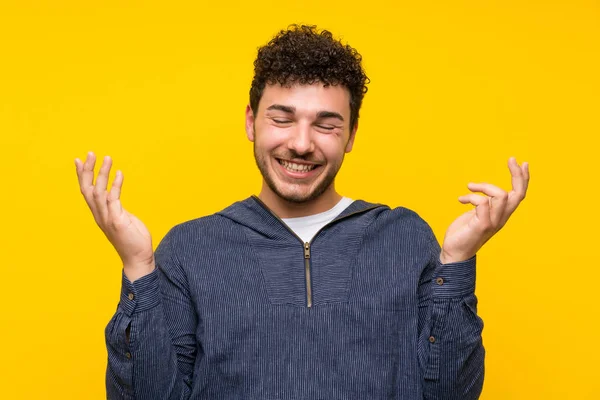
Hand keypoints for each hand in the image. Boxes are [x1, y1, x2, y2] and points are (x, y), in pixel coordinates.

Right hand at [75, 152, 154, 280]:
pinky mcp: (117, 221)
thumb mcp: (122, 219)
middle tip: (91, 153)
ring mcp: (108, 218)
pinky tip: (119, 173)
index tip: (80, 160)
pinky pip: (114, 199)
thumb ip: (116, 208)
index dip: (83, 176)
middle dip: (88, 170)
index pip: (87, 192)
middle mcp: (100, 215)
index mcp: (100, 214)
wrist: (138, 259)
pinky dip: (116, 185)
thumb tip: (115, 198)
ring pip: (99, 192)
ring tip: (107, 158)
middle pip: (88, 189)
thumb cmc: (132, 239)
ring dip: (102, 174)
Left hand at [440, 157, 529, 263]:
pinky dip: (471, 196)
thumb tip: (483, 191)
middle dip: (517, 175)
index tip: (520, 162)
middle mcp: (501, 218)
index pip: (519, 195)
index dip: (522, 179)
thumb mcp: (477, 214)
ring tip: (469, 187)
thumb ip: (484, 204)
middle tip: (512, 159)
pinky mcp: (482, 225)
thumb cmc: (464, 232)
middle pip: (518, 194)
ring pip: (501, 195)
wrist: (454, 253)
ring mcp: (493, 222)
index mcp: (502, 214)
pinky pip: (482, 203)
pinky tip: (461, 200)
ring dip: (485, 186)